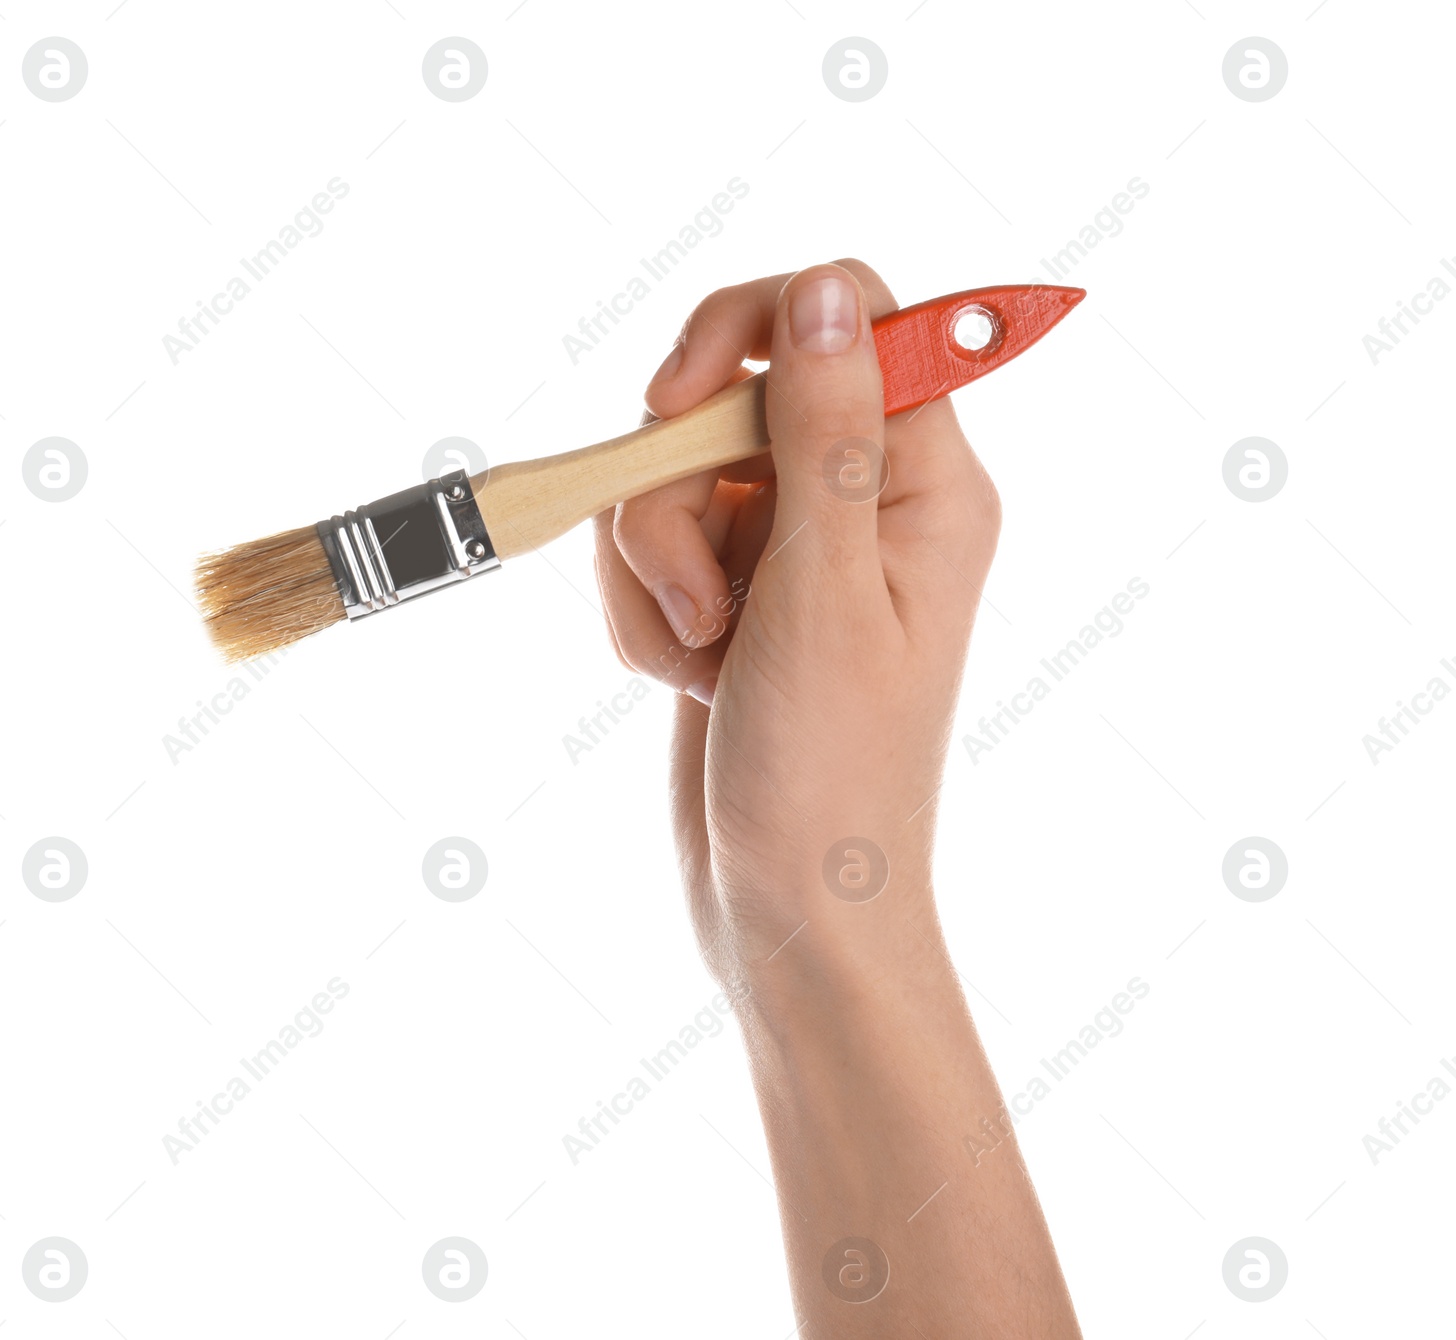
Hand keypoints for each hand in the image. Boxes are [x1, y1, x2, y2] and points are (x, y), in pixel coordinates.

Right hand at [593, 261, 1001, 991]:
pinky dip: (644, 609)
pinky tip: (685, 680)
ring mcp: (793, 546)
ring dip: (653, 569)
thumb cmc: (830, 777)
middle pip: (728, 395)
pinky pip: (651, 543)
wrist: (792, 909)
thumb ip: (823, 434)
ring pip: (672, 473)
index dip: (744, 329)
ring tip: (700, 660)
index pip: (846, 315)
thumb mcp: (823, 598)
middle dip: (674, 497)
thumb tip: (825, 288)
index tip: (671, 399)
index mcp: (926, 484)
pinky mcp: (735, 590)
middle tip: (701, 601)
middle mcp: (864, 499)